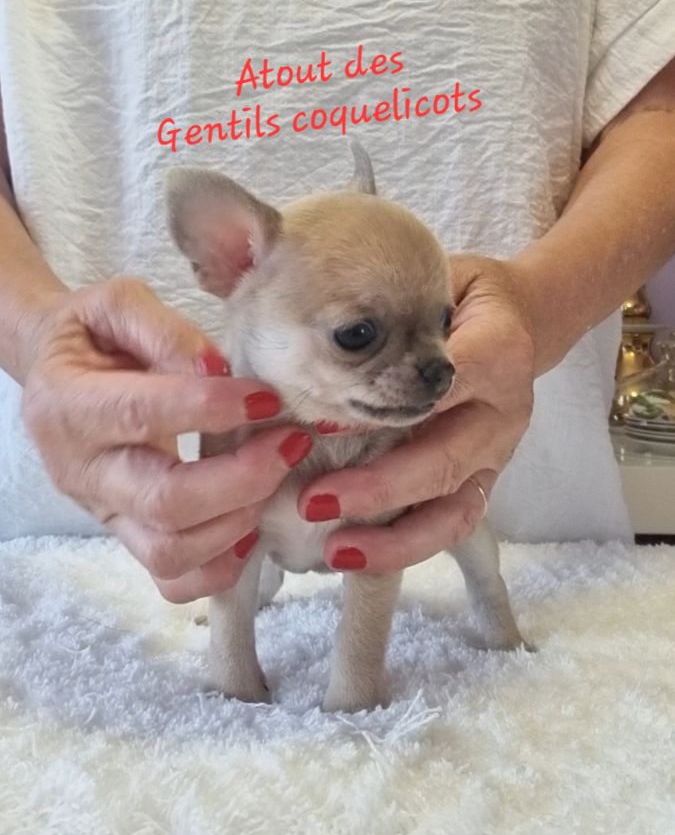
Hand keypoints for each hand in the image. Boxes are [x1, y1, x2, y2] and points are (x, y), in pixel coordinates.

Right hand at [21, 277, 311, 600]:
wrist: (55, 374)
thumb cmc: (93, 335)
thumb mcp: (114, 304)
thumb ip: (163, 330)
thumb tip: (217, 371)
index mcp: (68, 405)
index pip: (143, 414)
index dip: (211, 409)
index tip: (268, 398)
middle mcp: (82, 471)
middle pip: (165, 502)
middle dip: (243, 479)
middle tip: (290, 444)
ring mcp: (104, 513)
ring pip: (170, 552)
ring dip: (238, 523)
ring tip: (274, 480)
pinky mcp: (126, 536)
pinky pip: (173, 579)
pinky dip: (221, 565)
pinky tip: (250, 525)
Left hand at [297, 255, 535, 572]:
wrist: (521, 316)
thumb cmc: (459, 297)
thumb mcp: (434, 280)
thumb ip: (394, 311)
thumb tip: (313, 336)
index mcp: (498, 350)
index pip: (436, 389)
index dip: (379, 412)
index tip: (317, 425)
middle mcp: (505, 409)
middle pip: (443, 460)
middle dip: (377, 488)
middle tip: (312, 501)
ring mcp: (499, 452)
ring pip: (454, 508)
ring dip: (395, 537)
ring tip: (337, 550)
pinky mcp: (488, 478)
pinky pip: (454, 523)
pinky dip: (407, 545)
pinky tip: (357, 554)